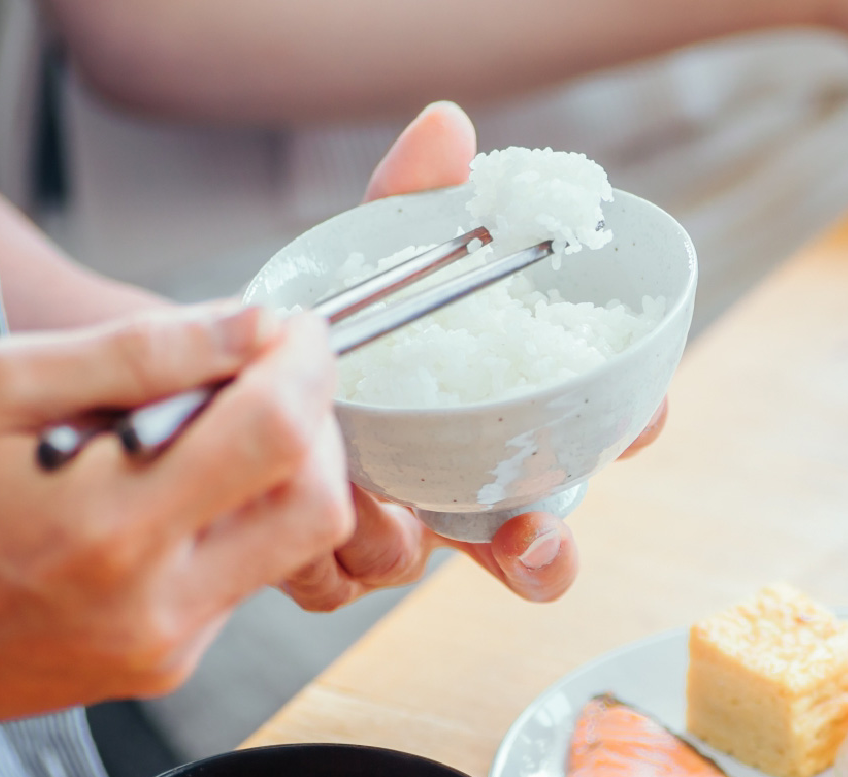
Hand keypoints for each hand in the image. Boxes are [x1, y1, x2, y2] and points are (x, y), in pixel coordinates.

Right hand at [0, 304, 351, 775]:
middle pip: (318, 506)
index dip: (306, 365)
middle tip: (270, 377)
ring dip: (278, 475)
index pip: (278, 435)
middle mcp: (154, 602)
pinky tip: (166, 495)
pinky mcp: (164, 668)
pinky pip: (241, 582)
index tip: (294, 329)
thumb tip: (250, 324)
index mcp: (109, 524)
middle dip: (315, 426)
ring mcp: (166, 646)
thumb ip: (140, 353)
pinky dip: (232, 523)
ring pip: (291, 548)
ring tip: (203, 431)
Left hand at [278, 100, 667, 610]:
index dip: (633, 426)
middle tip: (534, 537)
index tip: (642, 418)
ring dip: (419, 550)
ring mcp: (395, 533)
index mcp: (501, 420)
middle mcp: (460, 488)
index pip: (596, 431)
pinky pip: (338, 580)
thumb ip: (408, 200)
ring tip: (394, 520)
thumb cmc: (319, 324)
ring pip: (433, 569)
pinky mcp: (320, 564)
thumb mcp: (364, 254)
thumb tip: (447, 125)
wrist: (205, 374)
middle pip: (535, 543)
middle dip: (548, 552)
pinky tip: (317, 519)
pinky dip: (332, 551)